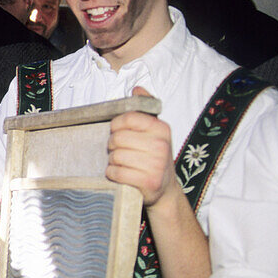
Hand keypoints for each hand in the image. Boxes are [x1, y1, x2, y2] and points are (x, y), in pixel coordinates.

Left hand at [107, 87, 175, 207]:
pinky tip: (121, 173)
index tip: (118, 131)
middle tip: (121, 150)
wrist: (164, 188)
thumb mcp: (153, 130)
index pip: (128, 118)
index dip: (116, 125)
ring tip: (123, 162)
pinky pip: (116, 173)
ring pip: (115, 156)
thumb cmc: (153, 156)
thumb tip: (137, 88)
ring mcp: (156, 165)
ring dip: (113, 161)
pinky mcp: (148, 182)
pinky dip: (113, 174)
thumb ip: (144, 109)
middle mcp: (161, 145)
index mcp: (161, 128)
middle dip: (113, 145)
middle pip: (117, 138)